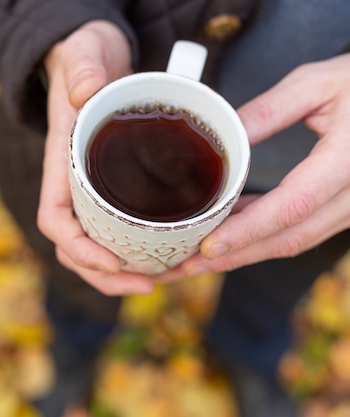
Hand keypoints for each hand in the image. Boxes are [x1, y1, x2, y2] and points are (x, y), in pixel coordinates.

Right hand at [36, 20, 155, 294]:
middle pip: (75, 248)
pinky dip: (140, 249)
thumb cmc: (85, 58)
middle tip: (151, 285)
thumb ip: (82, 67)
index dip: (79, 250)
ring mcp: (93, 189)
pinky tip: (170, 254)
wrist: (94, 58)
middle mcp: (73, 184)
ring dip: (124, 273)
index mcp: (60, 164)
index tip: (113, 264)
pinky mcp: (116, 187)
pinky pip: (120, 228)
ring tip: (164, 279)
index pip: (55, 220)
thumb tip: (85, 93)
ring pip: (97, 245)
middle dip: (107, 276)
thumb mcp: (84, 54)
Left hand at [162, 53, 349, 279]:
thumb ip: (268, 111)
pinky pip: (303, 229)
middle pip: (290, 238)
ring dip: (246, 252)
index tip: (208, 246)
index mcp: (346, 162)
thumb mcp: (315, 84)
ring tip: (199, 258)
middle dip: (235, 256)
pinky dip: (264, 234)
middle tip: (187, 266)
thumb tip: (221, 137)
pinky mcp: (346, 207)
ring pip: (296, 240)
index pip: (291, 207)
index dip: (247, 231)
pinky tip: (230, 231)